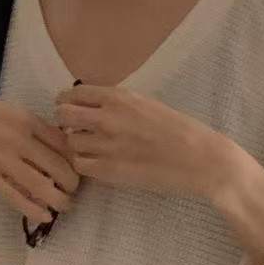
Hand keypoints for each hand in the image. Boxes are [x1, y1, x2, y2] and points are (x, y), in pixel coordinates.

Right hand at [0, 95, 78, 219]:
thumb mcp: (3, 109)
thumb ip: (27, 125)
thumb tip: (53, 141)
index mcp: (25, 118)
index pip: (64, 142)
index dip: (76, 159)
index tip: (78, 168)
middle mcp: (18, 138)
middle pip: (60, 166)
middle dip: (72, 182)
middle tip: (74, 190)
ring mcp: (3, 159)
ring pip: (43, 185)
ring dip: (59, 199)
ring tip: (64, 206)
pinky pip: (17, 197)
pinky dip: (34, 209)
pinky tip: (44, 216)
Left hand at [55, 85, 228, 197]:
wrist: (200, 159)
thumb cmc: (180, 130)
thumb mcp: (148, 104)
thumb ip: (119, 103)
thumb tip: (94, 105)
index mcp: (119, 98)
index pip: (74, 93)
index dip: (68, 101)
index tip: (70, 107)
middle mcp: (107, 118)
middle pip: (63, 115)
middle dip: (65, 120)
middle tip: (75, 128)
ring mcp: (106, 145)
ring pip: (70, 141)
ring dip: (76, 144)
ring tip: (90, 148)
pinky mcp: (109, 171)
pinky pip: (80, 164)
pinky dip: (84, 163)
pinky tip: (97, 163)